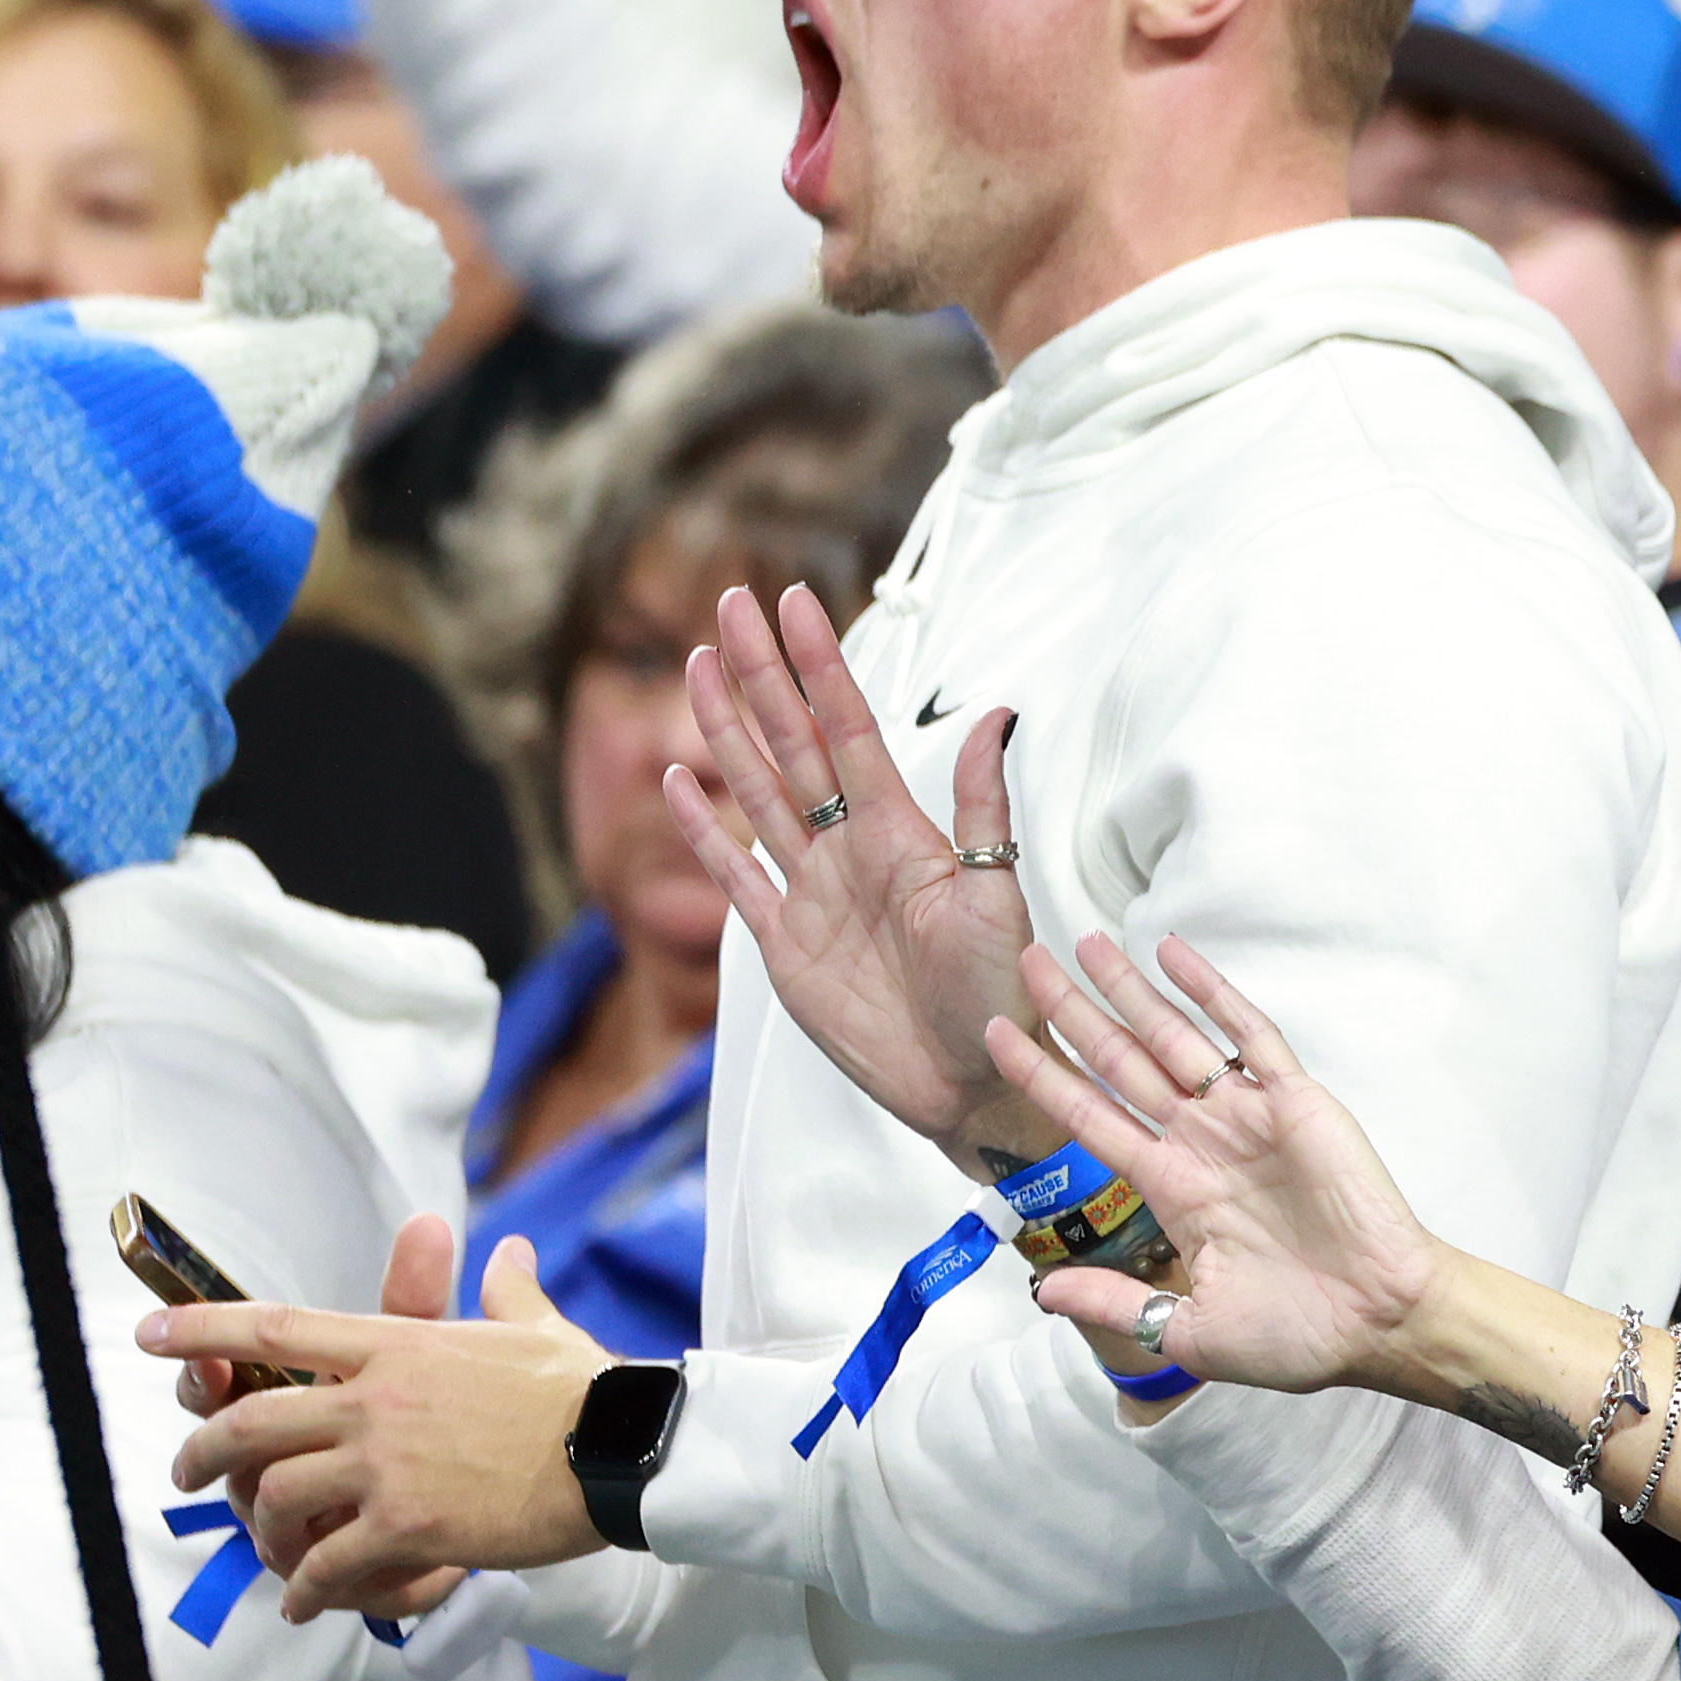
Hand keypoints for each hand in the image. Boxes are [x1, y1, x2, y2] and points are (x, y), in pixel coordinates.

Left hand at [146, 1237, 606, 1620]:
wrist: (622, 1448)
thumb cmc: (585, 1387)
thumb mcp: (539, 1328)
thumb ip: (509, 1290)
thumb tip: (509, 1254)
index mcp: (402, 1347)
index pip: (280, 1328)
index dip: (205, 1328)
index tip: (152, 1334)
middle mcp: (378, 1400)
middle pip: (250, 1421)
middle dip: (203, 1452)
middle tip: (189, 1472)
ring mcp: (388, 1466)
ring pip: (274, 1497)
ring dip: (259, 1530)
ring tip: (268, 1552)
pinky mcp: (408, 1527)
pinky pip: (326, 1566)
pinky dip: (305, 1592)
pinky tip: (306, 1605)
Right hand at [669, 585, 1037, 1168]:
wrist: (974, 1080)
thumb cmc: (1001, 993)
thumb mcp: (995, 896)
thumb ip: (980, 811)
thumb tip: (999, 716)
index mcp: (900, 832)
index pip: (848, 727)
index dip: (818, 665)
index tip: (795, 600)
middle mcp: (850, 850)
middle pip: (792, 744)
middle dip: (761, 674)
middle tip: (731, 602)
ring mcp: (812, 895)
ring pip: (758, 793)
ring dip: (727, 731)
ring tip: (701, 665)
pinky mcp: (783, 948)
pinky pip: (736, 877)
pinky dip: (704, 831)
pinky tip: (678, 782)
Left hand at [990, 935, 1450, 1395]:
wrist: (1380, 1321)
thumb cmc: (1296, 1334)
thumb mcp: (1188, 1331)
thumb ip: (1117, 1301)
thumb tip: (1042, 1289)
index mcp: (1173, 1191)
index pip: (1090, 1117)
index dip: (1042, 1075)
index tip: (997, 1033)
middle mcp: (1200, 1143)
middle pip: (1121, 1063)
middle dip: (1074, 1014)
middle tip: (1029, 961)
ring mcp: (1247, 1117)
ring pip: (1174, 1038)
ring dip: (1131, 991)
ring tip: (1087, 943)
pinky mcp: (1295, 1102)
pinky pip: (1248, 1035)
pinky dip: (1211, 992)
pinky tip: (1175, 954)